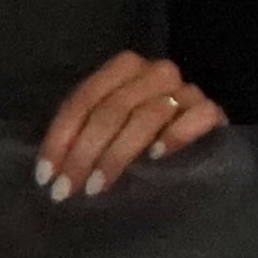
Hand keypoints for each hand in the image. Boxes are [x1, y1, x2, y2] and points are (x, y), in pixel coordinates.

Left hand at [37, 49, 221, 198]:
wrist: (199, 141)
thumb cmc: (142, 137)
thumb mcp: (109, 128)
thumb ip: (88, 131)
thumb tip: (51, 169)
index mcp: (124, 67)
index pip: (85, 98)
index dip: (61, 137)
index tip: (46, 176)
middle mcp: (155, 72)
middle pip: (113, 109)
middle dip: (84, 152)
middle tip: (66, 189)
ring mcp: (186, 89)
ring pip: (147, 116)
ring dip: (117, 155)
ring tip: (97, 187)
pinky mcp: (212, 110)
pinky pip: (196, 116)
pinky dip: (175, 135)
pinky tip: (157, 157)